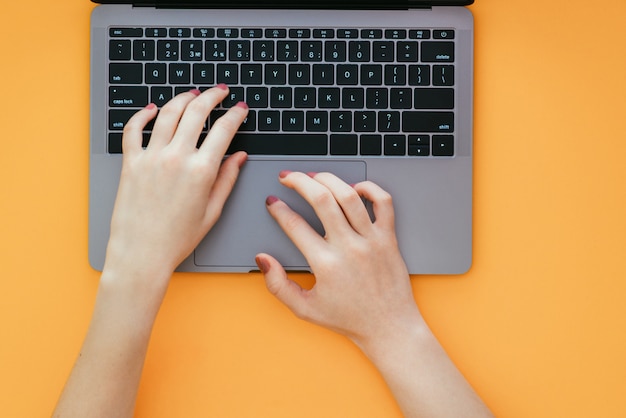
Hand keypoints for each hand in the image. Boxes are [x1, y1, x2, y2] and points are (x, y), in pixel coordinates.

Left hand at [104, 86, 248, 288]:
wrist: (142, 254)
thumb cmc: (176, 239)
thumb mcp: (212, 211)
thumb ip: (227, 179)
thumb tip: (238, 157)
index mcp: (201, 171)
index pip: (223, 130)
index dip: (235, 114)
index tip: (240, 108)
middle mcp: (176, 158)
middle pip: (196, 112)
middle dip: (212, 96)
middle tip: (220, 91)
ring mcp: (151, 158)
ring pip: (167, 113)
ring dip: (183, 98)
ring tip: (192, 93)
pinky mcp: (130, 163)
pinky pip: (133, 129)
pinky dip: (141, 114)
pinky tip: (151, 109)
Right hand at [255, 171, 420, 348]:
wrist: (389, 328)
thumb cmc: (349, 319)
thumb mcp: (305, 309)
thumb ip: (278, 285)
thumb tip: (262, 259)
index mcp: (326, 264)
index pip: (294, 225)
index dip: (278, 209)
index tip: (272, 202)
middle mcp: (349, 248)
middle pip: (321, 200)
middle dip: (299, 181)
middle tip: (288, 177)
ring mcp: (371, 240)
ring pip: (349, 195)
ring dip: (328, 179)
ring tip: (315, 176)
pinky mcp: (389, 238)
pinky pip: (383, 202)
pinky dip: (370, 188)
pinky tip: (354, 188)